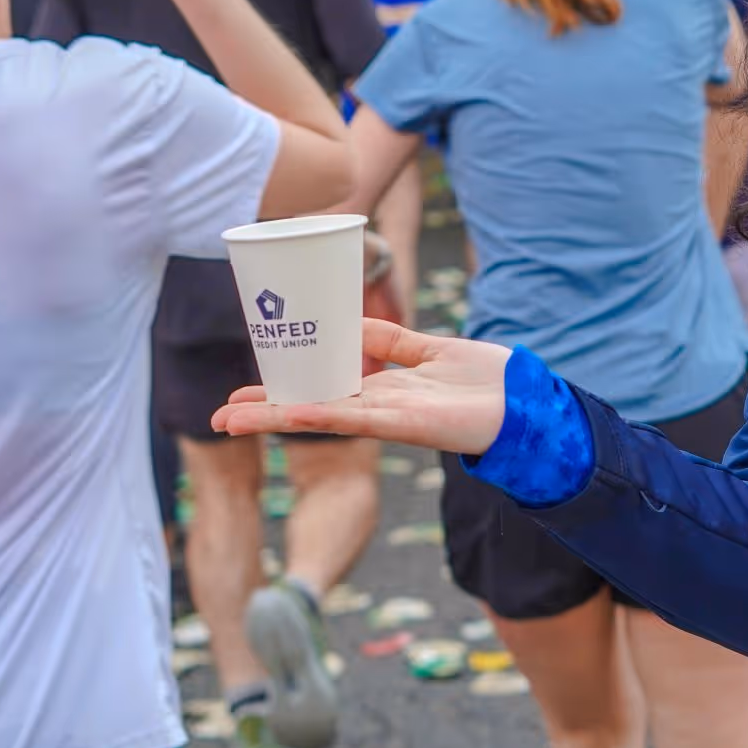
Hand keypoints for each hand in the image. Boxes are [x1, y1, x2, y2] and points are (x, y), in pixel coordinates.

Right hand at [213, 319, 509, 452]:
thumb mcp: (432, 350)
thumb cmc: (488, 381)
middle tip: (219, 415)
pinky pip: (355, 416)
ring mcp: (390, 418)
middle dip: (265, 412)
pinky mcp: (407, 423)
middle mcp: (379, 408)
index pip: (321, 392)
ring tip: (228, 420)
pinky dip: (320, 414)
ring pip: (320, 416)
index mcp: (384, 392)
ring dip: (275, 418)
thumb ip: (394, 341)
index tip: (244, 392)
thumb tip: (350, 324)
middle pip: (310, 408)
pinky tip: (287, 413)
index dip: (283, 393)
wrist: (528, 401)